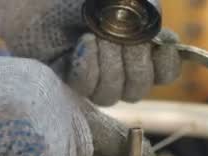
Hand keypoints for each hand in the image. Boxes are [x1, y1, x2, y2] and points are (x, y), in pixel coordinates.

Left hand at [0, 0, 181, 105]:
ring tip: (94, 35)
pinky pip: (88, 89)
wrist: (41, 2)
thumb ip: (147, 15)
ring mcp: (94, 83)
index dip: (166, 65)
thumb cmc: (84, 1)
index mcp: (139, 52)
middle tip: (118, 33)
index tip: (160, 46)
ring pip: (113, 94)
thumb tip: (164, 42)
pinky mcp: (69, 86)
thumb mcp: (123, 1)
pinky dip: (88, 66)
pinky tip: (83, 44)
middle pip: (138, 88)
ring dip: (107, 63)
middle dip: (132, 59)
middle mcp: (118, 73)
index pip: (164, 74)